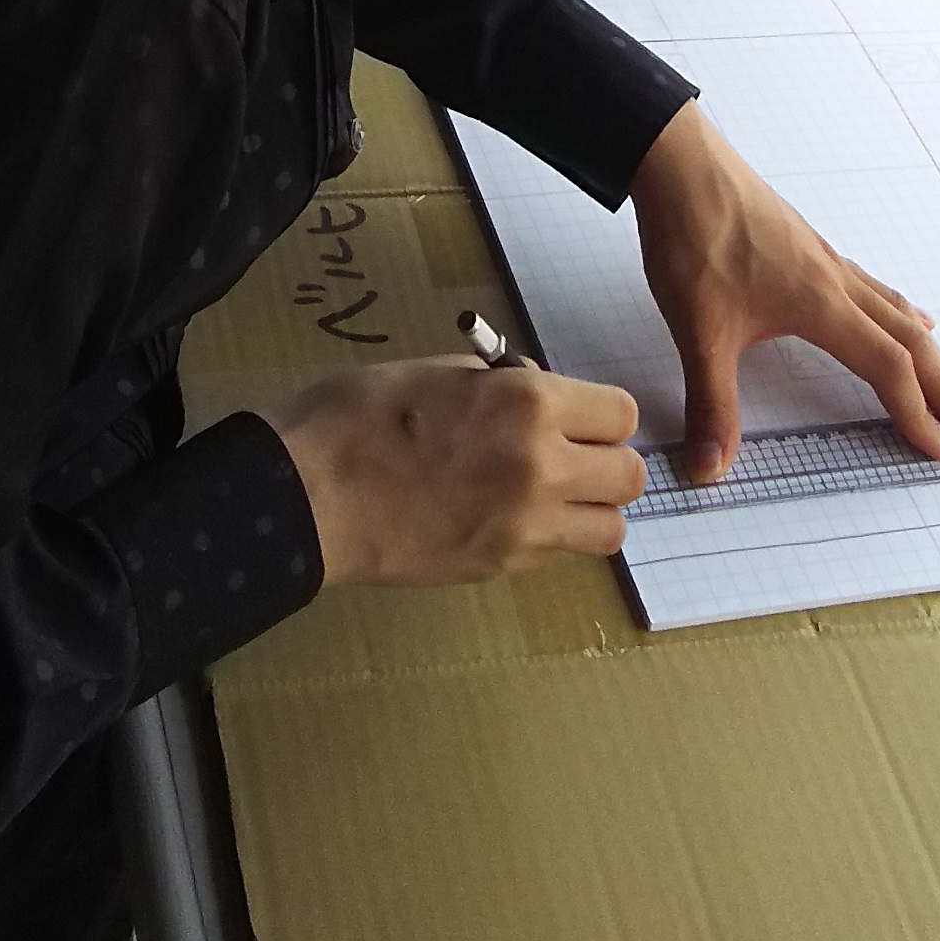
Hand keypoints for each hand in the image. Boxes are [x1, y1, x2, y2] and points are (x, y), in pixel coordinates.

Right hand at [271, 356, 644, 586]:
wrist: (310, 494)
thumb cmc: (361, 416)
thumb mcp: (438, 372)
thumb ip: (502, 384)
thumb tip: (535, 395)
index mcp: (529, 404)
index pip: (621, 414)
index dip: (599, 414)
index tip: (576, 417)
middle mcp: (543, 468)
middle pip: (629, 476)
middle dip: (606, 462)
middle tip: (568, 456)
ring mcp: (526, 527)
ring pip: (609, 529)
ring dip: (590, 510)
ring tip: (549, 497)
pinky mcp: (502, 568)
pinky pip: (559, 555)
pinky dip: (549, 539)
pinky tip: (506, 519)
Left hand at [629, 100, 939, 483]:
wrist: (680, 162)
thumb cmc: (694, 236)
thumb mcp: (697, 330)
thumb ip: (710, 403)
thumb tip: (710, 468)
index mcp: (822, 305)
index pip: (888, 368)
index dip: (918, 415)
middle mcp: (838, 283)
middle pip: (915, 345)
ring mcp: (828, 263)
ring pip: (901, 316)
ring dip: (937, 359)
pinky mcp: (811, 250)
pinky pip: (877, 291)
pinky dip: (904, 317)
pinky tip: (909, 320)